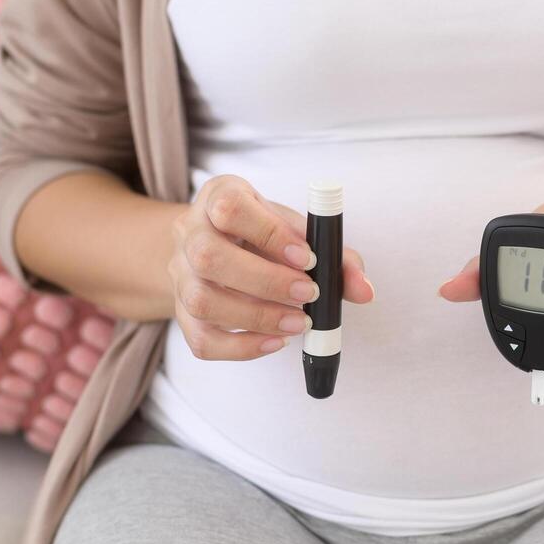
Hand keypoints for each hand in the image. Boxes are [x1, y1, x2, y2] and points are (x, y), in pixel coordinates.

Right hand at [169, 175, 372, 359]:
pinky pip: (201, 339)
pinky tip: (276, 342)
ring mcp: (180, 274)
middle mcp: (190, 232)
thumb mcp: (295, 229)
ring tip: (297, 323)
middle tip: (307, 295)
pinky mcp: (182, 312)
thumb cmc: (262, 233)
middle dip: (265, 281)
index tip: (309, 259)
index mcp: (220, 196)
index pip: (230, 207)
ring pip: (201, 300)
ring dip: (256, 317)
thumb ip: (334, 253)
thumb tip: (363, 290)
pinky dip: (242, 347)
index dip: (270, 234)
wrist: (218, 246)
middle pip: (209, 256)